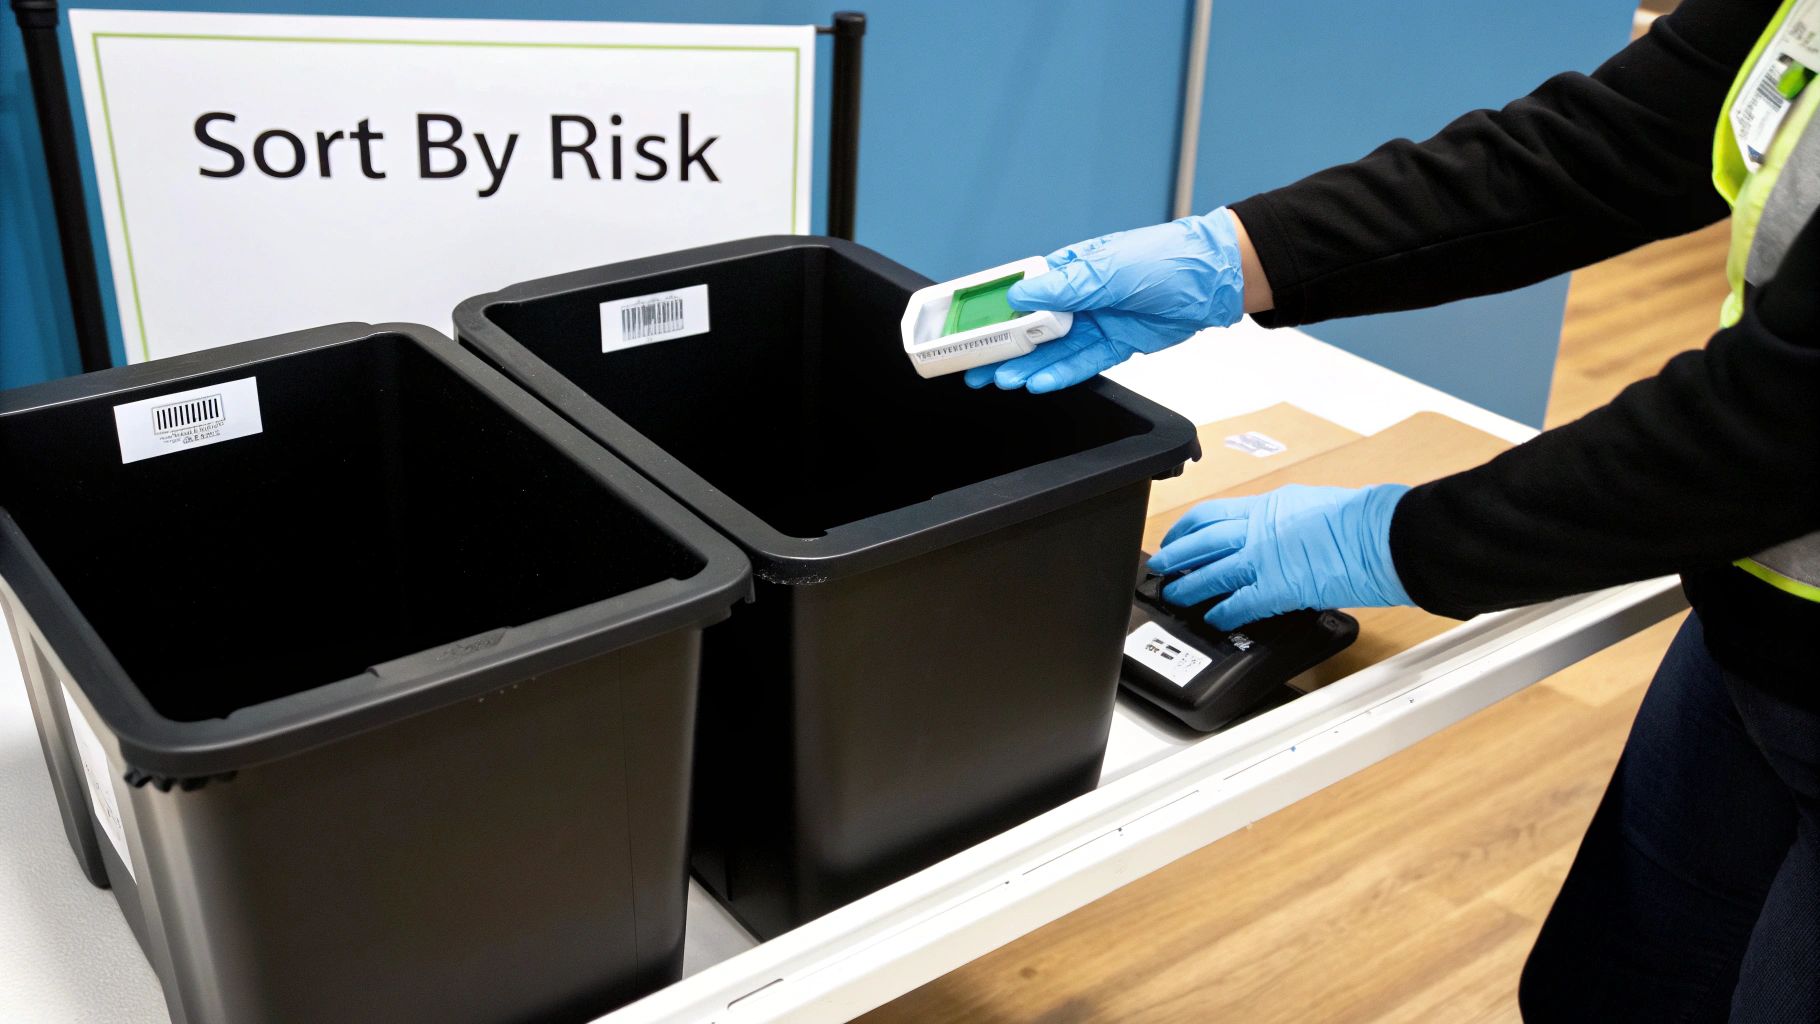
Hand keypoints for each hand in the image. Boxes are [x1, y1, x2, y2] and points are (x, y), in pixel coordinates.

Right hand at [964, 207, 1246, 392]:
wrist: (1215, 280)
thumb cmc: (1165, 259)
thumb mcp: (1110, 270)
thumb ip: (1065, 286)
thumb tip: (1019, 294)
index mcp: (1070, 269)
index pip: (1022, 291)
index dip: (994, 311)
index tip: (968, 328)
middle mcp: (1079, 297)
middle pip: (1031, 327)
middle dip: (1001, 348)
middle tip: (973, 367)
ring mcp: (1096, 322)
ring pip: (1053, 350)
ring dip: (1027, 366)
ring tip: (1002, 382)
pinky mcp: (1116, 345)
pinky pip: (1082, 363)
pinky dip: (1061, 374)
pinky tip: (1038, 383)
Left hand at [1148, 484, 1413, 629]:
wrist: (1386, 534)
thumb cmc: (1366, 518)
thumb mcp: (1316, 505)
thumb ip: (1290, 520)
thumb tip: (1284, 533)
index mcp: (1269, 505)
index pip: (1213, 514)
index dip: (1186, 528)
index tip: (1176, 536)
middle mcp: (1259, 528)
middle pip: (1201, 541)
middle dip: (1175, 555)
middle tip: (1160, 567)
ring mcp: (1265, 558)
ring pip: (1211, 571)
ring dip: (1188, 586)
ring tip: (1173, 596)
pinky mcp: (1277, 588)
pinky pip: (1238, 603)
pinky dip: (1222, 612)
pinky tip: (1213, 619)